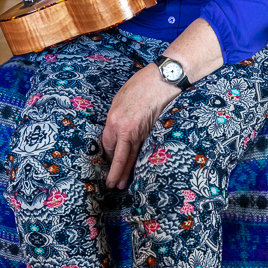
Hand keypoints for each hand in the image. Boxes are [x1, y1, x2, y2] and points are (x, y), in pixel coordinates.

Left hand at [102, 64, 178, 188]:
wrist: (160, 81)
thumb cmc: (139, 85)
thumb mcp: (119, 100)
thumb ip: (115, 118)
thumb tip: (115, 131)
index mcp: (114, 121)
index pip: (108, 143)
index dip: (107, 152)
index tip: (107, 158)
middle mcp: (125, 130)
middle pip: (118, 157)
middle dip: (114, 172)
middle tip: (111, 185)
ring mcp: (140, 133)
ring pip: (131, 157)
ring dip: (126, 172)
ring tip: (122, 185)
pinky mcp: (151, 133)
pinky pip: (142, 151)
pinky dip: (138, 161)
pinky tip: (137, 170)